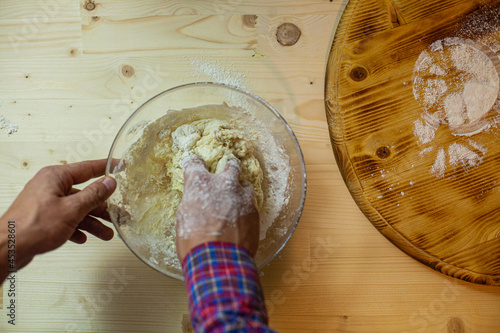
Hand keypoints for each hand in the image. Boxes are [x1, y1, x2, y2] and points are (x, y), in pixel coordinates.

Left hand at [0, 160, 115, 277]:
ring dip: (92, 222)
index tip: (120, 164)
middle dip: (102, 207)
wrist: (7, 249)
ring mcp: (46, 202)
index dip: (107, 167)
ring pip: (77, 209)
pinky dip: (76, 228)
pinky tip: (82, 237)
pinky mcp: (42, 218)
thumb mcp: (72, 209)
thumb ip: (93, 195)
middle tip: (118, 213)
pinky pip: (66, 219)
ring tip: (105, 233)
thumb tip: (109, 183)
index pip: (88, 168)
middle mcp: (50, 187)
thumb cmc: (32, 227)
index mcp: (56, 177)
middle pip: (84, 193)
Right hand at [175, 156, 259, 261]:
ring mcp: (242, 197)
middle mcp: (224, 184)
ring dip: (240, 191)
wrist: (220, 260)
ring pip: (245, 185)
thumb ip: (193, 202)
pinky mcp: (254, 211)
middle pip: (230, 164)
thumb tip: (197, 201)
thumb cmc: (194, 241)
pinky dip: (245, 209)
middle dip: (228, 166)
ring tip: (236, 202)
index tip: (193, 163)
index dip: (193, 162)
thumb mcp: (183, 219)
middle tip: (226, 172)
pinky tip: (241, 220)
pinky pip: (251, 205)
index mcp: (201, 184)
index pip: (194, 163)